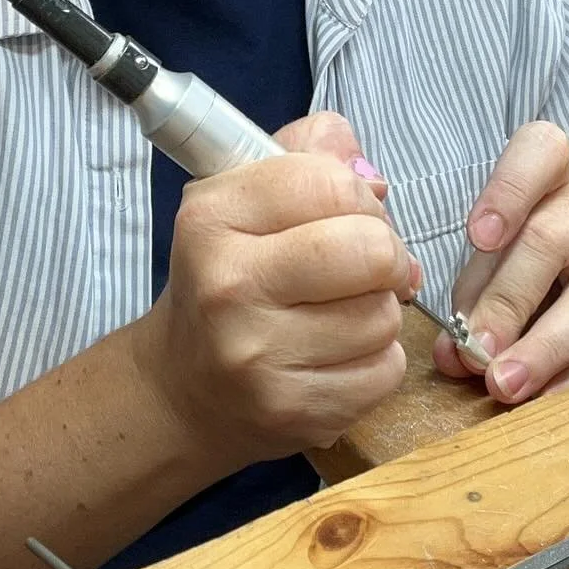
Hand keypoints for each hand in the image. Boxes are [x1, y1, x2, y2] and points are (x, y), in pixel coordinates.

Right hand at [136, 114, 414, 461]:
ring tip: (342, 314)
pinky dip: (377, 361)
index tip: (351, 216)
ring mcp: (258, 356)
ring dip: (379, 311)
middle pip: (371, 250)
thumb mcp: (244, 202)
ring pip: (384, 315)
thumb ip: (308, 157)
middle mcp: (228, 286)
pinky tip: (338, 357)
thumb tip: (370, 173)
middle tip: (368, 266)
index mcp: (212, 218)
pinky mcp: (293, 411)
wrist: (182, 389)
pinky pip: (385, 371)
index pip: (330, 183)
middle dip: (386, 254)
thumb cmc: (228, 280)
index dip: (360, 197)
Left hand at [432, 122, 568, 404]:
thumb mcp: (503, 252)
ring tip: (507, 385)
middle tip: (478, 352)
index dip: (506, 192)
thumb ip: (475, 293)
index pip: (538, 153)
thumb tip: (454, 353)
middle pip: (552, 240)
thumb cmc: (541, 255)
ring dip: (546, 350)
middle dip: (509, 303)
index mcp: (555, 171)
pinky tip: (551, 395)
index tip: (479, 236)